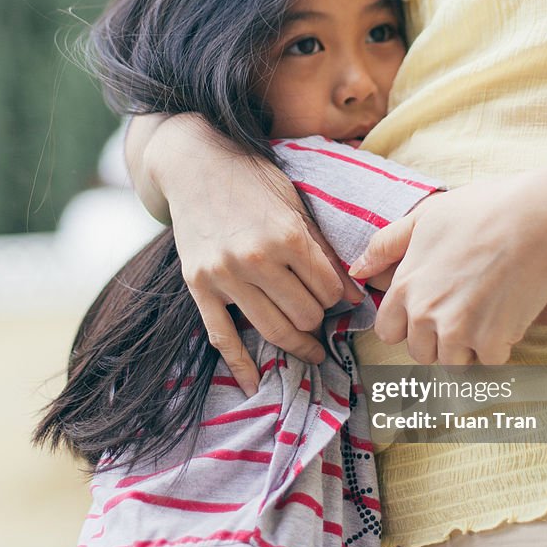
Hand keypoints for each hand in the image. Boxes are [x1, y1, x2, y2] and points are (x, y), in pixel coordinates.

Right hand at [148, 116, 360, 393]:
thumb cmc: (252, 178)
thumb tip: (352, 292)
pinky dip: (240, 365)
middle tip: (320, 315)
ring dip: (296, 342)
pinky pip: (222, 337)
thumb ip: (322, 249)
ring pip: (273, 330)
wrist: (194, 163)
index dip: (337, 296)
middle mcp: (256, 259)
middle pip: (304, 315)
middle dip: (318, 319)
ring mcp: (224, 276)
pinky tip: (255, 383)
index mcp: (286, 235)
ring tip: (309, 347)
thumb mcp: (294, 203)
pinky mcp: (199, 287)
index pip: (328, 289)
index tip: (337, 297)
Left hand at [350, 167, 546, 363]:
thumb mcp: (426, 217)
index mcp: (406, 287)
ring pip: (454, 361)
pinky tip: (508, 316)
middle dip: (439, 338)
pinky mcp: (493, 341)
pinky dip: (500, 346)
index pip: (388, 331)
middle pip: (421, 352)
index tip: (429, 311)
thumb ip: (387, 245)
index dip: (408, 323)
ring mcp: (459, 330)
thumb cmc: (482, 210)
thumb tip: (357, 270)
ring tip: (485, 312)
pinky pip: (490, 361)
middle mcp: (425, 314)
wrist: (537, 218)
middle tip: (464, 310)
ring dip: (469, 346)